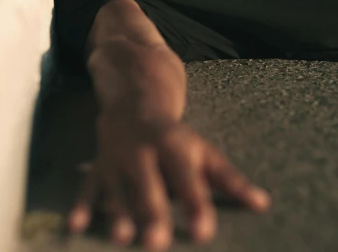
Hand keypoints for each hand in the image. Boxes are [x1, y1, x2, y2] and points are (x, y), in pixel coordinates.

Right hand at [67, 113, 270, 250]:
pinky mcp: (98, 167)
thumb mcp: (203, 151)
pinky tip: (76, 226)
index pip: (187, 179)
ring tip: (122, 239)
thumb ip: (229, 179)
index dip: (196, 205)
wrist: (134, 99)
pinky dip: (81, 206)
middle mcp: (144, 151)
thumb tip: (262, 205)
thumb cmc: (176, 137)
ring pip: (117, 188)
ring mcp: (118, 159)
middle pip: (150, 186)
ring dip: (118, 213)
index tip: (202, 233)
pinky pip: (88, 187)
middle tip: (157, 244)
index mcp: (175, 146)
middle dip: (153, 214)